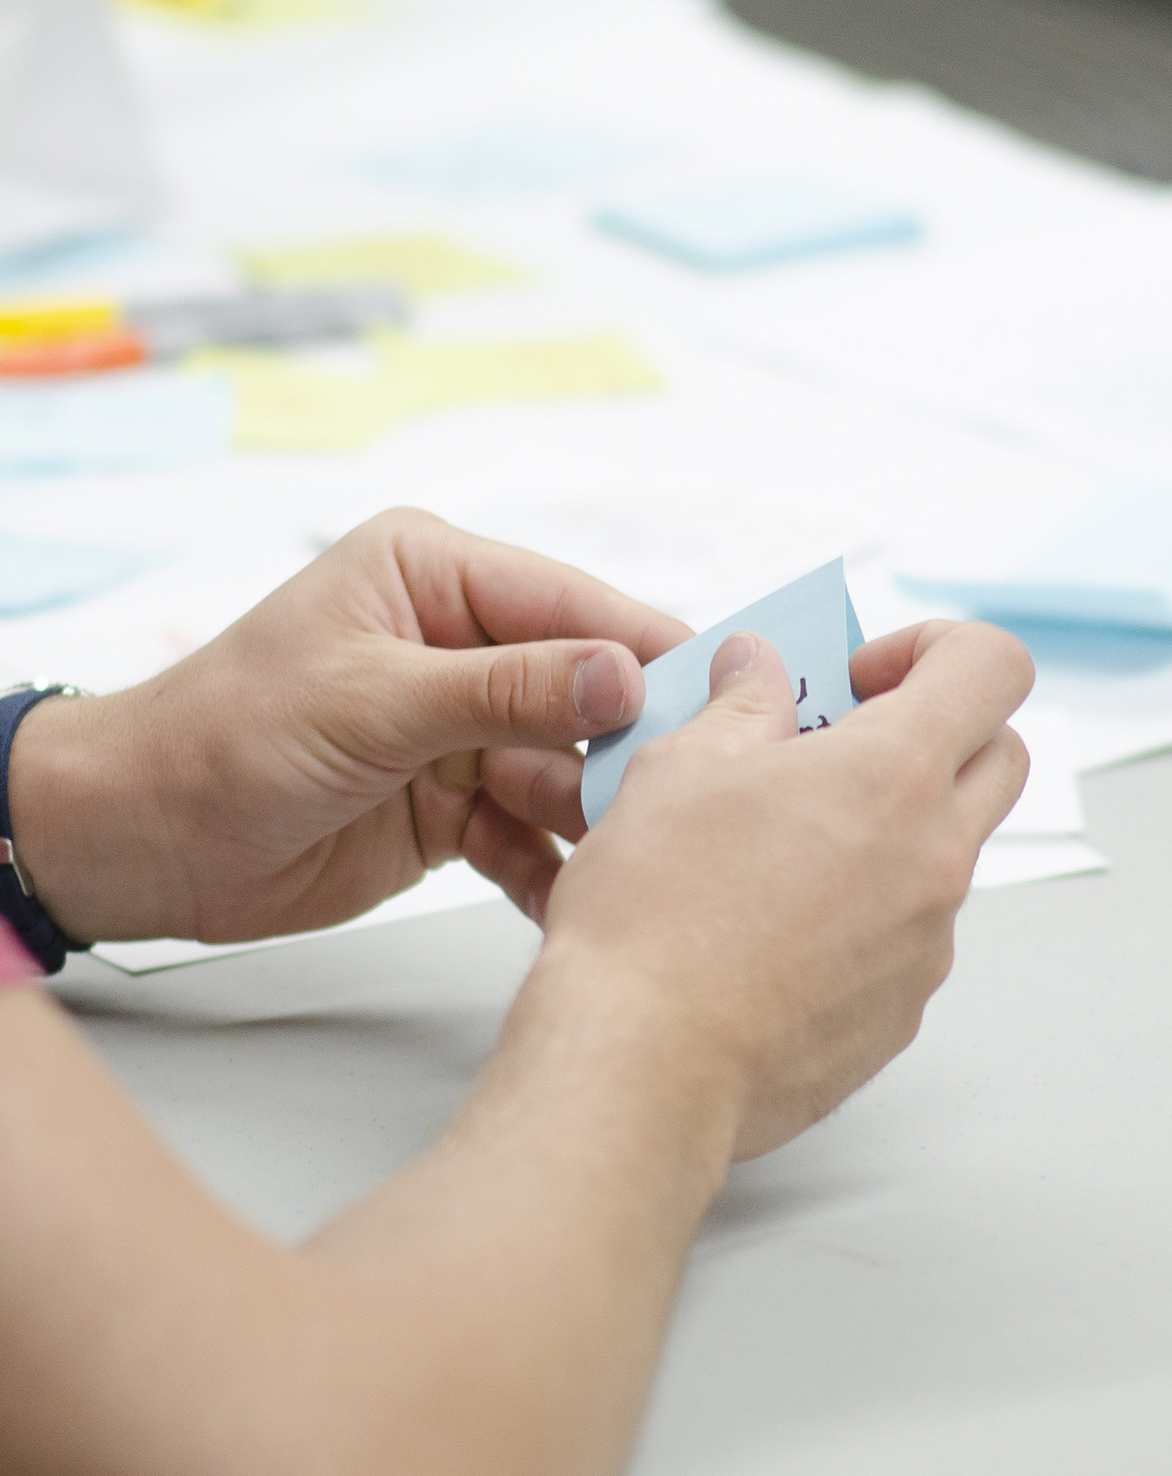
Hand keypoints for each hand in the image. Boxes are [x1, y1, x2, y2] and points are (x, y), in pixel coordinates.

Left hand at [9, 509, 687, 942]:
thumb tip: (627, 676)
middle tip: (686, 794)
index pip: (573, 605)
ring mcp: (462, 728)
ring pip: (567, 769)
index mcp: (436, 576)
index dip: (648, 649)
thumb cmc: (226, 737)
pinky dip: (550, 866)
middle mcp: (461, 644)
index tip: (726, 693)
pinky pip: (530, 831)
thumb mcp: (373, 700)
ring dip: (593, 816)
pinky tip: (574, 899)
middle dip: (628, 746)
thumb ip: (508, 690)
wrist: (141, 843)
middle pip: (585, 691)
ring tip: (631, 859)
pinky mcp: (456, 804)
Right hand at [536, 617, 1031, 1158]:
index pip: (993, 667)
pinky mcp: (902, 1011)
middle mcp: (935, 857)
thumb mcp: (679, 768)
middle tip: (841, 747)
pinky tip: (774, 929)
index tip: (862, 677)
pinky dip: (864, 912)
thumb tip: (759, 668)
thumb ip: (741, 705)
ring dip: (892, 827)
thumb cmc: (653, 915)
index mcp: (894, 774)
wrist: (641, 1066)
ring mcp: (928, 942)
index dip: (937, 648)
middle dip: (938, 733)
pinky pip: (909, 935)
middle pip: (1002, 757)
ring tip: (782, 846)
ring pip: (948, 853)